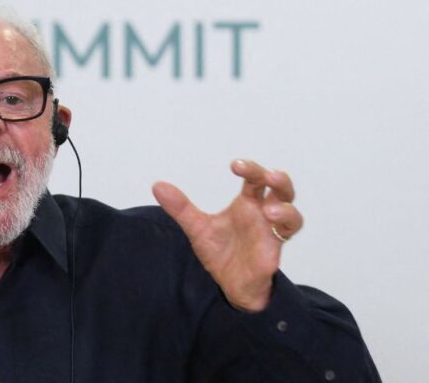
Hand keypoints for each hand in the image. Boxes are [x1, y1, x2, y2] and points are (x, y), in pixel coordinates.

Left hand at [152, 159, 302, 311]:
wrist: (230, 283)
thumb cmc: (220, 252)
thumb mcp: (197, 228)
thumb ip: (180, 208)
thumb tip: (157, 185)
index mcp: (247, 203)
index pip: (254, 179)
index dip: (250, 169)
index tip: (235, 165)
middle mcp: (263, 213)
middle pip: (279, 188)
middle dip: (277, 179)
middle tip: (267, 176)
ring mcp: (272, 231)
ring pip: (292, 212)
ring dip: (285, 207)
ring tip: (269, 210)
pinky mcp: (275, 249)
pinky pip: (289, 234)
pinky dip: (285, 226)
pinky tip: (272, 224)